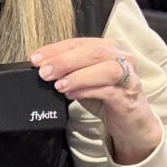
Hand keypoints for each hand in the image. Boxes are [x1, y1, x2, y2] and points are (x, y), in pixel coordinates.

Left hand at [30, 37, 161, 164]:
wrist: (130, 123)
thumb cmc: (107, 98)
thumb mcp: (84, 81)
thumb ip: (68, 72)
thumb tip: (42, 69)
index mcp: (108, 49)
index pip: (78, 43)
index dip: (55, 49)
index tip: (35, 59)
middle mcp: (122, 58)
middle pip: (92, 52)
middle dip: (64, 61)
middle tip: (44, 73)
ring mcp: (128, 77)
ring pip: (105, 68)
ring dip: (77, 75)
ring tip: (58, 86)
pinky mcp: (129, 97)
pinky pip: (108, 90)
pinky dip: (87, 91)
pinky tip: (72, 95)